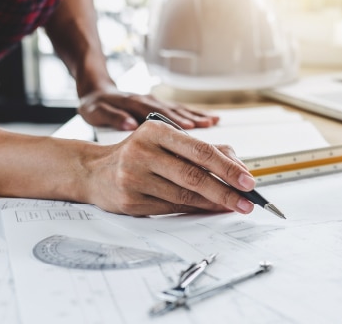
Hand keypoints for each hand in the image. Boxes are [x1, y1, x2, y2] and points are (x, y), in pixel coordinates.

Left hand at [78, 87, 218, 129]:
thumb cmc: (95, 105)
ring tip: (213, 122)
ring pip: (180, 108)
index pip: (157, 114)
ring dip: (198, 115)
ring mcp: (156, 102)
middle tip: (208, 126)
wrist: (95, 91)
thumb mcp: (95, 112)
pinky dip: (197, 113)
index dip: (174, 122)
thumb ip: (112, 117)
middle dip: (192, 118)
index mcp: (134, 103)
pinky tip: (212, 119)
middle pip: (174, 111)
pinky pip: (182, 109)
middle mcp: (148, 101)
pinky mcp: (161, 106)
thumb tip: (129, 124)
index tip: (189, 128)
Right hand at [83, 120, 254, 215]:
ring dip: (213, 203)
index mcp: (155, 131)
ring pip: (184, 195)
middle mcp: (142, 152)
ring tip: (233, 206)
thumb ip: (203, 150)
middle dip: (226, 191)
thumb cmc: (139, 154)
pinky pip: (171, 208)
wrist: (94, 171)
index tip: (248, 180)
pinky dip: (195, 210)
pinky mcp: (130, 201)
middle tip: (247, 201)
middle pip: (194, 176)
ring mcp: (134, 178)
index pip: (201, 150)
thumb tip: (238, 167)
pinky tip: (209, 209)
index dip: (228, 167)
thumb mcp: (167, 141)